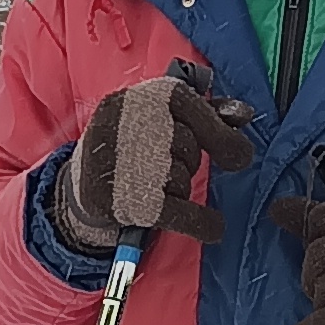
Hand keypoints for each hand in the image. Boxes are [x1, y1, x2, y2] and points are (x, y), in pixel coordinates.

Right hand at [54, 64, 256, 251]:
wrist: (80, 187)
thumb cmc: (131, 147)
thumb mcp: (158, 118)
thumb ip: (204, 113)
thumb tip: (243, 116)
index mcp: (136, 96)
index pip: (189, 105)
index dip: (218, 132)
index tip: (236, 157)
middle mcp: (124, 123)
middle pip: (187, 145)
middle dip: (186, 162)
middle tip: (164, 166)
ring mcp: (119, 162)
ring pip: (181, 179)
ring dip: (178, 188)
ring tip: (152, 185)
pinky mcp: (119, 200)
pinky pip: (179, 213)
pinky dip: (202, 223)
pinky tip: (213, 228)